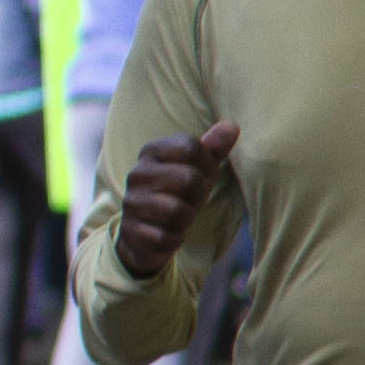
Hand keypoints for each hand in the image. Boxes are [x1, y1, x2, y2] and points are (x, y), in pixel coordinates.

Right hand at [112, 120, 237, 281]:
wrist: (145, 233)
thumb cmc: (178, 193)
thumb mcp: (197, 169)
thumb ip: (213, 148)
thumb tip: (232, 126)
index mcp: (151, 151)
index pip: (192, 147)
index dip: (207, 165)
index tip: (200, 176)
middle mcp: (137, 174)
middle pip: (189, 178)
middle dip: (199, 195)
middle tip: (190, 200)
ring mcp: (132, 202)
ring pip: (178, 210)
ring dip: (187, 217)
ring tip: (179, 216)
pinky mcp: (132, 231)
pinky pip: (169, 236)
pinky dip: (176, 238)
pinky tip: (168, 233)